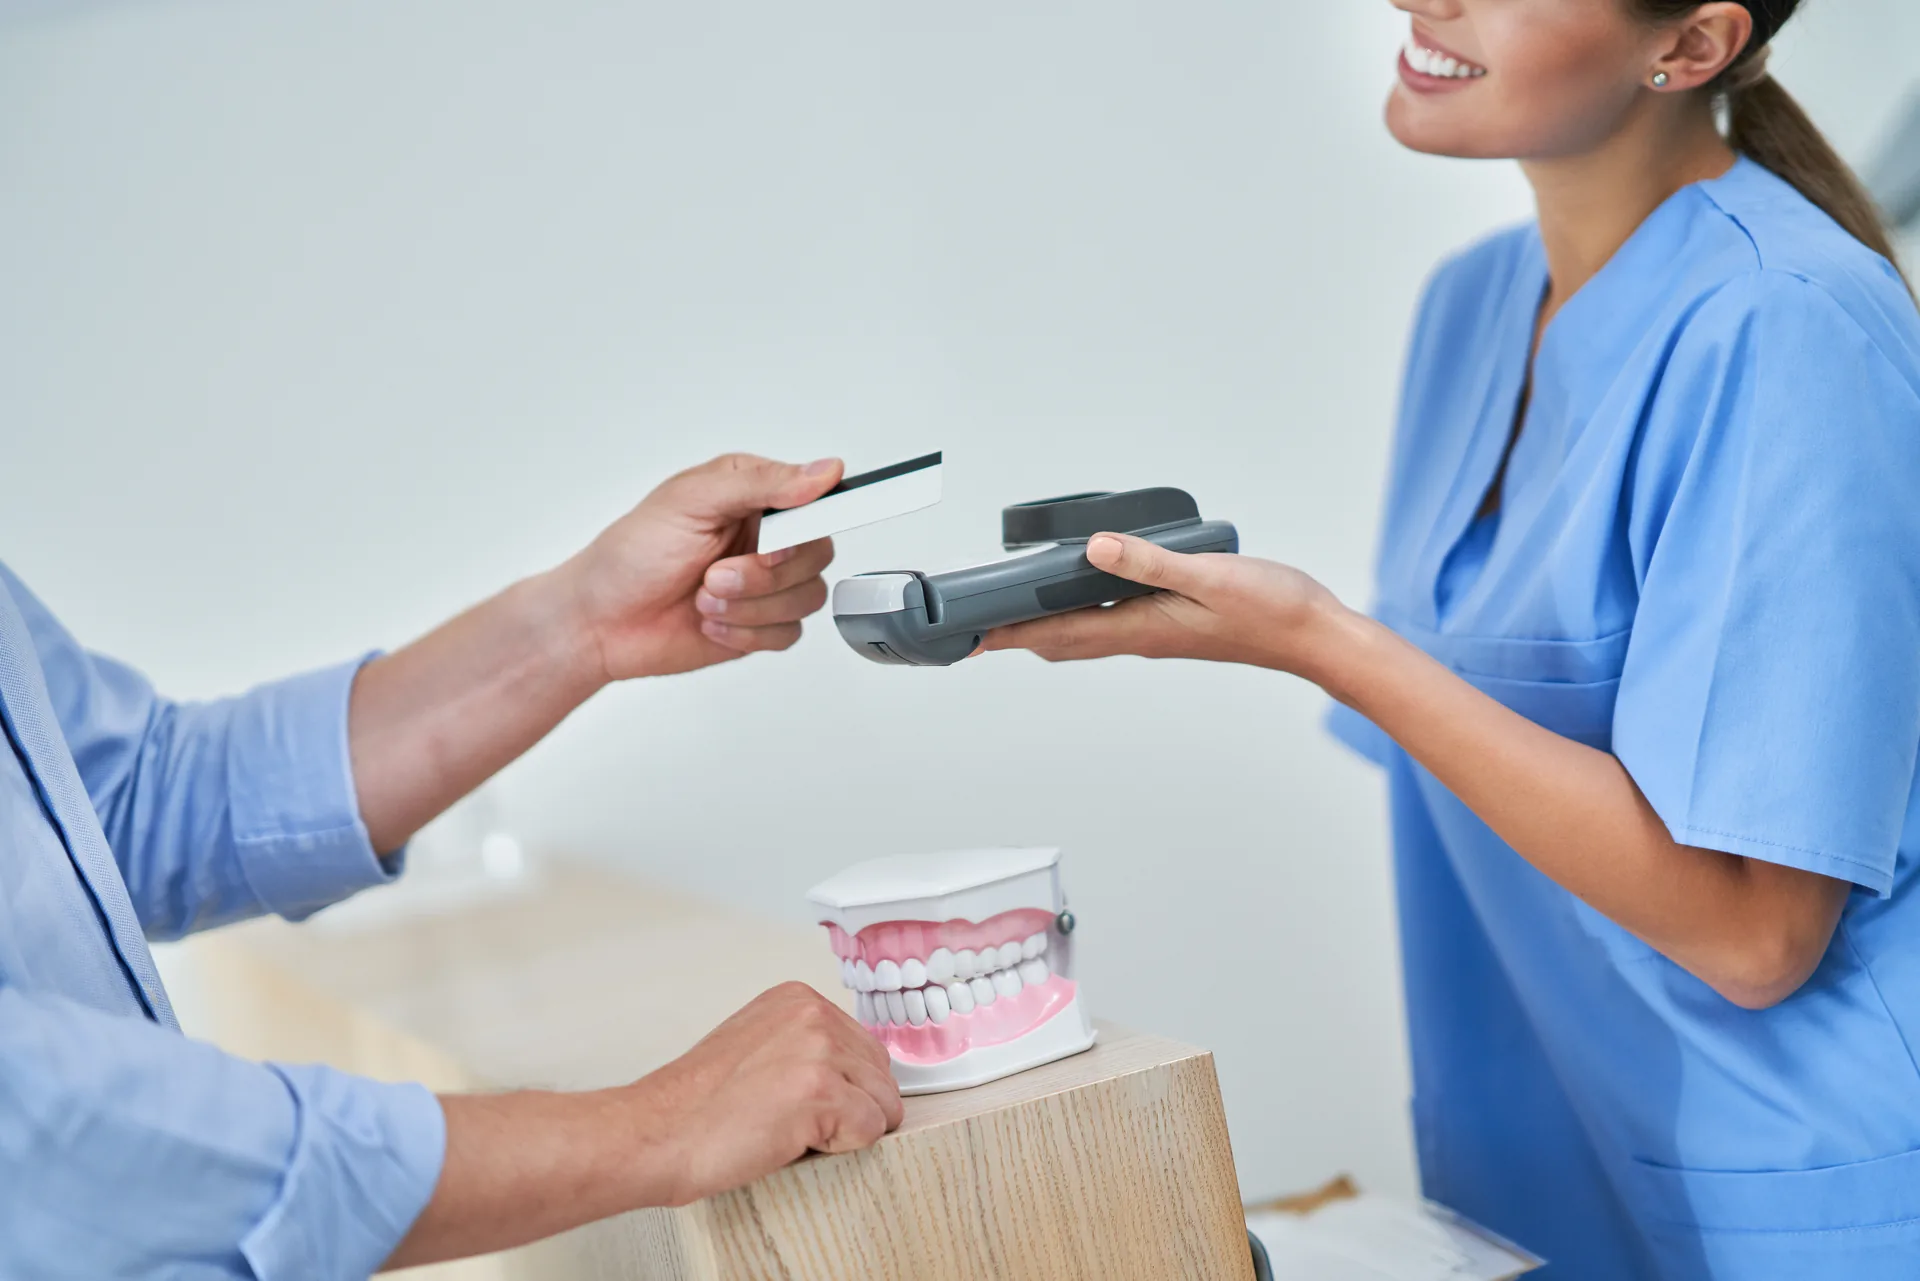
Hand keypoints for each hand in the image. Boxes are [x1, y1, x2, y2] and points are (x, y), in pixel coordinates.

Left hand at [565, 454, 844, 679]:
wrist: (601, 622)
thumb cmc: (631, 555)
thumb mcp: (691, 501)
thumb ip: (761, 483)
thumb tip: (821, 472)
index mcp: (754, 494)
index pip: (815, 499)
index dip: (808, 524)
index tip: (777, 544)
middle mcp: (765, 536)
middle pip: (816, 554)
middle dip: (764, 574)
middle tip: (716, 574)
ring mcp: (765, 583)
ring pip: (807, 597)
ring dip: (751, 606)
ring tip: (705, 597)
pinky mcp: (762, 624)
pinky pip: (789, 633)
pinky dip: (747, 633)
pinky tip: (711, 621)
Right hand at [627, 982, 903, 1206]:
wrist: (657, 1134)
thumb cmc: (696, 1105)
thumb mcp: (758, 1046)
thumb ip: (806, 1045)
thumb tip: (854, 1073)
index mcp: (798, 999)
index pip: (865, 1048)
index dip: (842, 1088)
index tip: (798, 1101)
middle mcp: (813, 1014)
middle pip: (880, 1075)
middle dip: (850, 1108)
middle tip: (791, 1121)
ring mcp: (819, 1050)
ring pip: (882, 1105)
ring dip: (844, 1130)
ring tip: (787, 1129)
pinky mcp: (821, 1092)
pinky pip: (870, 1132)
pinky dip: (840, 1150)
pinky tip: (791, 1141)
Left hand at [979, 531, 1348, 676]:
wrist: (1317, 636)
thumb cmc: (1273, 611)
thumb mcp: (1207, 576)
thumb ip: (1148, 563)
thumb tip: (1094, 549)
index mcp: (1142, 629)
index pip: (1059, 635)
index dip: (1012, 636)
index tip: (973, 637)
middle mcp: (1143, 635)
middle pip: (1064, 640)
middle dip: (1019, 633)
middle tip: (979, 625)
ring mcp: (1158, 631)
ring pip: (1087, 631)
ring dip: (1048, 624)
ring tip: (1016, 609)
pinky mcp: (1175, 622)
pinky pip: (1114, 619)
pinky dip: (1085, 611)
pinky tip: (1088, 589)